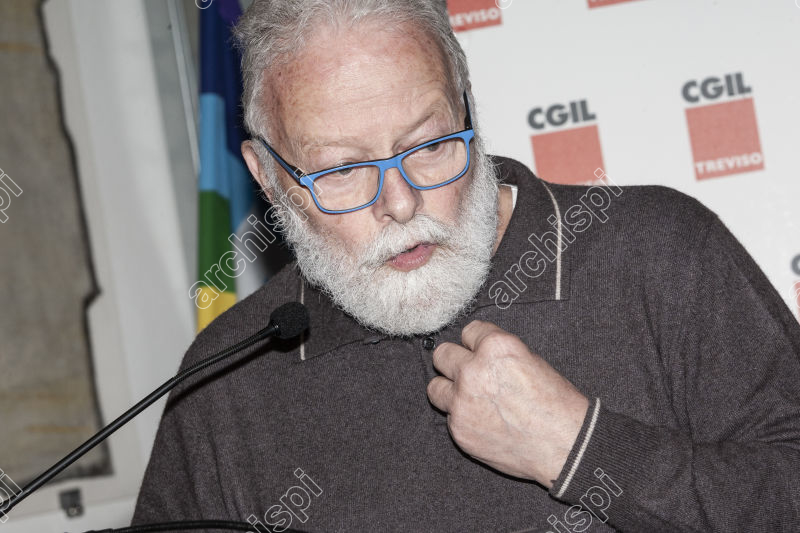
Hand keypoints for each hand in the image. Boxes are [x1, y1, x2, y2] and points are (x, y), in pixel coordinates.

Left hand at [426, 320, 588, 486]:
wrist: (565, 446)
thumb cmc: (556, 404)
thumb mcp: (532, 361)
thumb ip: (498, 355)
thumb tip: (478, 354)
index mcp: (496, 347)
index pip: (468, 331)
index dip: (477, 343)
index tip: (480, 352)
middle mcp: (474, 371)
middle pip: (442, 355)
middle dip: (454, 362)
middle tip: (467, 372)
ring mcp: (462, 402)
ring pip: (434, 387)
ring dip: (449, 390)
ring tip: (467, 398)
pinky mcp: (459, 429)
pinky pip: (449, 416)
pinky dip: (462, 417)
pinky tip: (482, 422)